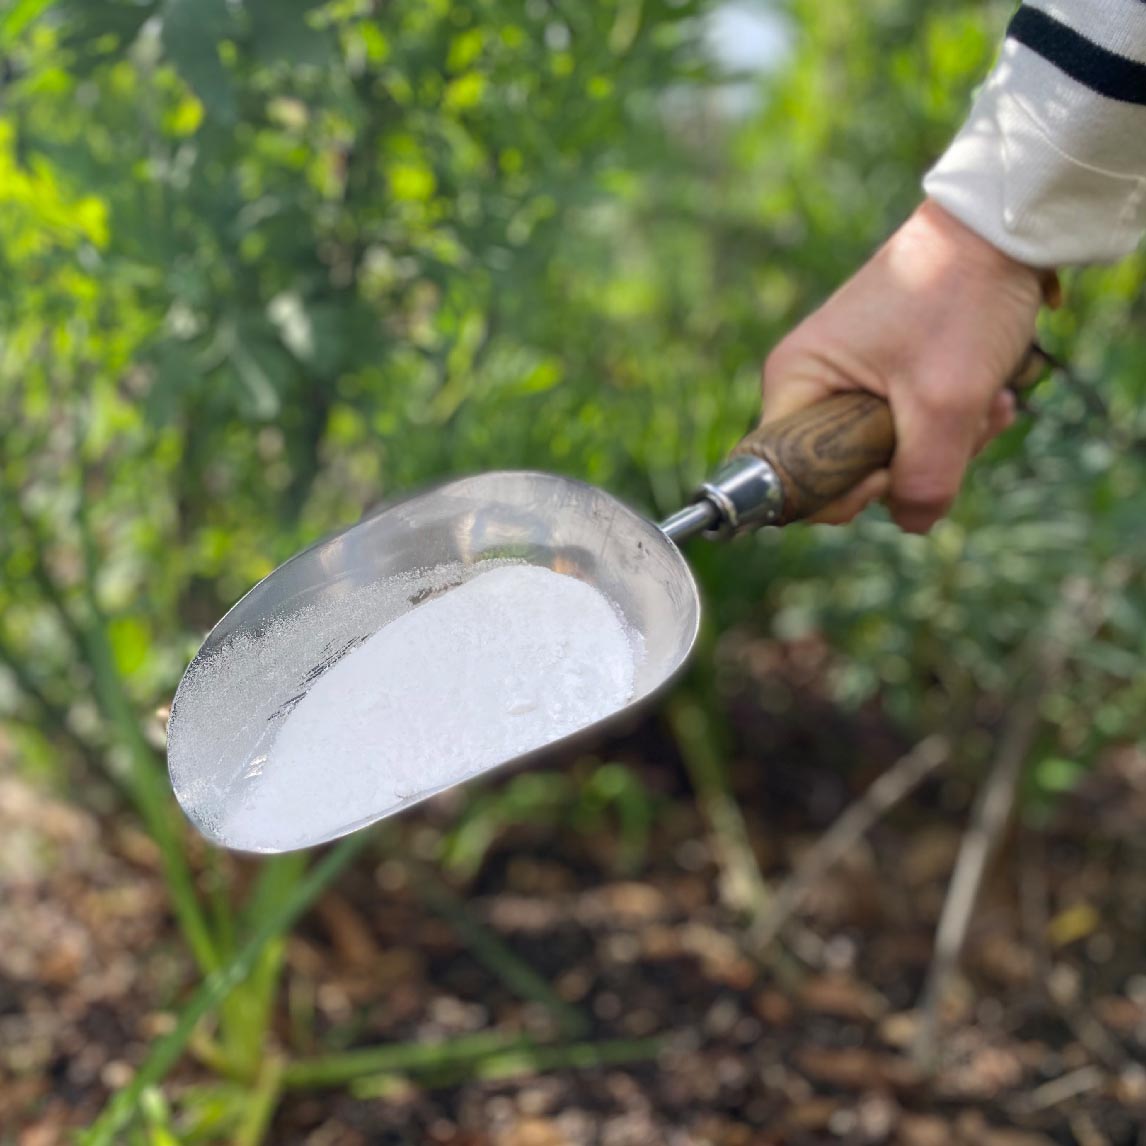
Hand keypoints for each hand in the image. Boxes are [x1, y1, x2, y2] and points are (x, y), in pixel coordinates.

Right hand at [760, 199, 1048, 532]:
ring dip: (945, 447)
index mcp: (795, 382)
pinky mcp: (886, 377)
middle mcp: (811, 384)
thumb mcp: (945, 400)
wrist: (1002, 229)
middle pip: (845, 471)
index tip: (886, 475)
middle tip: (956, 433)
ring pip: (887, 455)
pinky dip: (953, 425)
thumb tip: (913, 523)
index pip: (789, 475)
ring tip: (988, 406)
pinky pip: (910, 429)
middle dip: (909, 467)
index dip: (836, 494)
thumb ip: (924, 478)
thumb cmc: (958, 298)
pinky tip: (993, 399)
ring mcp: (849, 380)